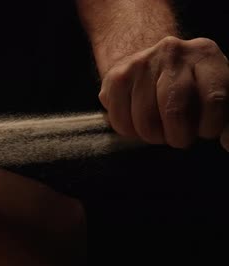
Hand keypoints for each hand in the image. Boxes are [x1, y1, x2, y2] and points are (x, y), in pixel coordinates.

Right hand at [99, 36, 228, 148]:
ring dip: (154, 137)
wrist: (148, 61)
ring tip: (159, 130)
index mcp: (205, 54)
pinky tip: (138, 123)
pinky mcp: (116, 77)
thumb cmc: (188, 85)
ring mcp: (141, 63)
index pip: (215, 99)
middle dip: (179, 137)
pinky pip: (121, 122)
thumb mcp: (214, 89)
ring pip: (145, 122)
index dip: (210, 126)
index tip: (205, 131)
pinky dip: (130, 132)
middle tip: (180, 138)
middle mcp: (172, 52)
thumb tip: (227, 144)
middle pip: (176, 112)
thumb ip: (225, 115)